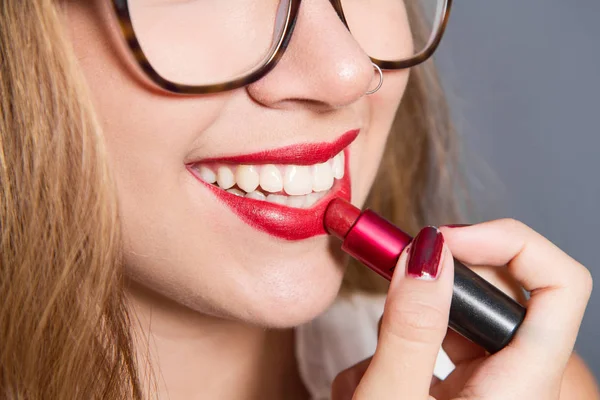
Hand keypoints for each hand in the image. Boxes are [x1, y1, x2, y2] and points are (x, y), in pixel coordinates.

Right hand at [331, 220, 592, 399]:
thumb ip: (409, 327)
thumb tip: (426, 253)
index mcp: (523, 388)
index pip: (560, 285)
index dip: (509, 242)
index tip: (445, 240)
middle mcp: (516, 385)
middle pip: (495, 295)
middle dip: (432, 287)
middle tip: (387, 283)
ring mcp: (486, 392)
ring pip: (454, 324)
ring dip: (400, 331)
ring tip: (366, 373)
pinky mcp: (457, 396)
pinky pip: (435, 352)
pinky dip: (393, 358)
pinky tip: (364, 389)